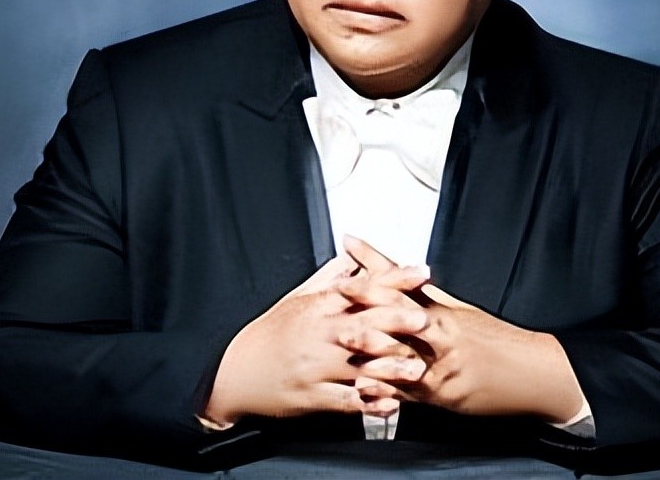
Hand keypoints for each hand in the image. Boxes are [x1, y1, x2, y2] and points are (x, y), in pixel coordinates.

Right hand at [201, 251, 429, 424]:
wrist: (234, 373)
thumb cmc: (269, 334)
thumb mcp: (296, 298)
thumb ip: (329, 278)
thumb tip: (353, 256)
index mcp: (319, 308)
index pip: (362, 288)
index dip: (394, 279)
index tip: (420, 273)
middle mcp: (320, 336)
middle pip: (365, 325)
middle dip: (396, 321)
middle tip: (424, 320)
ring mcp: (317, 368)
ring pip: (360, 366)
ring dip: (391, 368)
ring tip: (417, 369)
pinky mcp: (313, 397)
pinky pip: (345, 401)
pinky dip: (369, 403)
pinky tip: (390, 404)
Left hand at [339, 238, 584, 422]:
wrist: (535, 373)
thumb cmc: (500, 340)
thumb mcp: (466, 312)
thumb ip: (429, 298)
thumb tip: (399, 276)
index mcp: (446, 314)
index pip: (402, 288)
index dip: (372, 274)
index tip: (349, 258)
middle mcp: (441, 339)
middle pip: (394, 320)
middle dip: (360, 309)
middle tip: (332, 300)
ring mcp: (440, 370)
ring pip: (397, 357)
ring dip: (365, 350)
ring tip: (340, 343)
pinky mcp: (442, 398)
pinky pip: (407, 394)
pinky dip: (383, 390)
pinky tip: (363, 387)